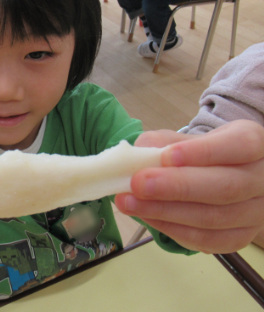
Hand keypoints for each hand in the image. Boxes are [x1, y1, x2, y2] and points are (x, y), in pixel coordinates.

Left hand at [115, 120, 263, 253]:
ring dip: (165, 212)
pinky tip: (146, 217)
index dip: (202, 153)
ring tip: (129, 202)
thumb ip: (161, 143)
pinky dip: (172, 230)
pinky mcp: (241, 237)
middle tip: (137, 184)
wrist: (220, 174)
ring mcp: (257, 212)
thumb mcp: (185, 139)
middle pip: (226, 187)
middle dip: (176, 187)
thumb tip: (135, 157)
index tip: (166, 156)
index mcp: (254, 143)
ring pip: (214, 218)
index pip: (239, 146)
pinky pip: (208, 240)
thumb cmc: (200, 153)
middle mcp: (263, 179)